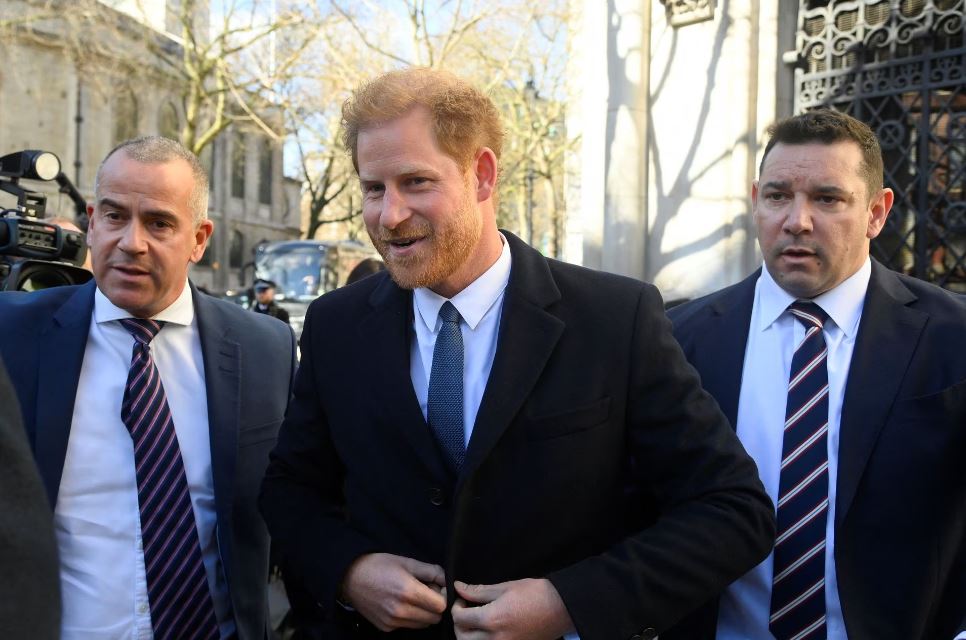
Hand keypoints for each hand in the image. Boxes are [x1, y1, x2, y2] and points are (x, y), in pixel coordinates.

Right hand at [341, 552, 446, 630]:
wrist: (350, 578)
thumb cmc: (379, 566)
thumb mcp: (407, 562)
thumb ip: (431, 571)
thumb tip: (447, 580)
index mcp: (408, 591)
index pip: (440, 606)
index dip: (443, 597)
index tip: (437, 589)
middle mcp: (401, 610)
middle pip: (434, 618)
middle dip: (435, 606)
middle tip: (426, 593)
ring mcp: (392, 621)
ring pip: (423, 624)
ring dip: (424, 613)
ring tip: (413, 598)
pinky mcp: (386, 627)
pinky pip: (408, 626)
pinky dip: (410, 617)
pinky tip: (401, 604)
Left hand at [452, 578, 574, 639]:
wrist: (561, 609)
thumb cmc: (535, 594)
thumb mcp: (505, 587)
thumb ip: (479, 591)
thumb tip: (459, 588)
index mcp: (492, 620)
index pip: (460, 619)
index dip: (456, 607)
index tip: (463, 599)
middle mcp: (495, 639)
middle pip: (462, 637)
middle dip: (460, 623)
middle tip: (466, 610)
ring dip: (468, 636)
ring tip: (476, 622)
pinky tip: (488, 630)